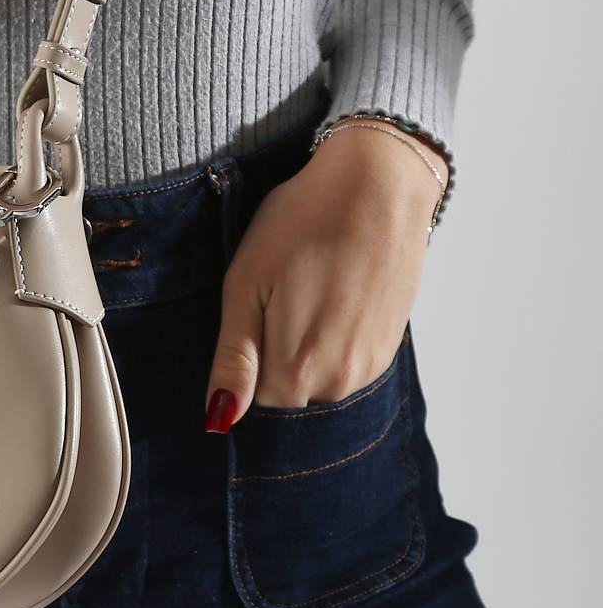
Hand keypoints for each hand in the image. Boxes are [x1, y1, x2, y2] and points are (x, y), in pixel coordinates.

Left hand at [203, 123, 446, 427]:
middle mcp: (337, 384)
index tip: (256, 307)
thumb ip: (233, 359)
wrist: (378, 188)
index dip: (246, 352)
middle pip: (285, 390)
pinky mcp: (388, 348)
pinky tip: (335, 292)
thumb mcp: (246, 285)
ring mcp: (368, 368)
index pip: (252, 397)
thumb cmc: (303, 225)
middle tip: (282, 292)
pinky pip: (344, 361)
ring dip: (305, 344)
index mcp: (295, 375)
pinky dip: (333, 335)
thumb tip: (219, 419)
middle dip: (274, 351)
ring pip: (315, 377)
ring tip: (311, 288)